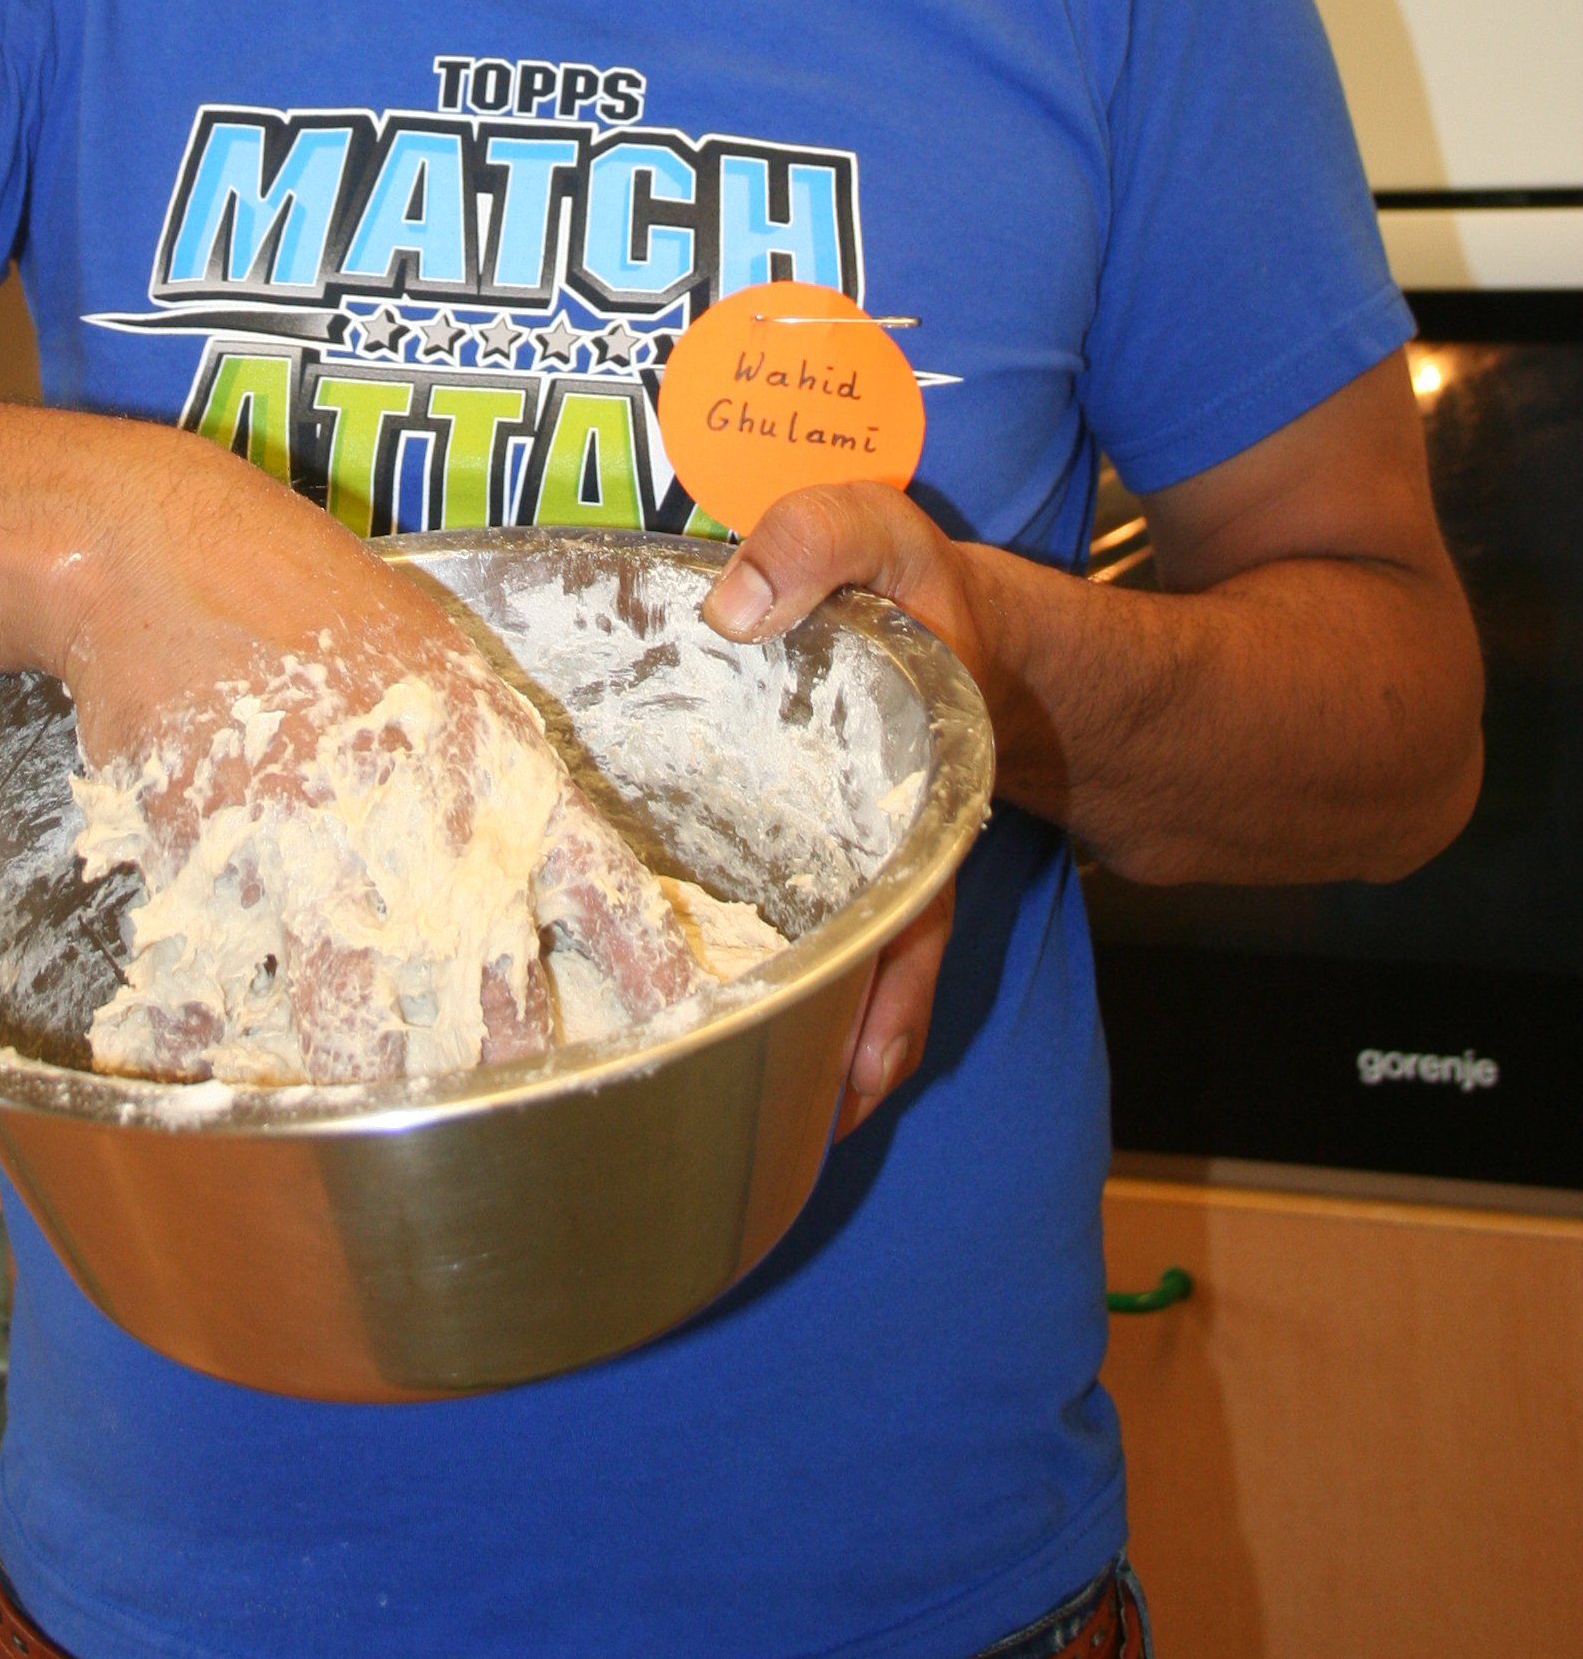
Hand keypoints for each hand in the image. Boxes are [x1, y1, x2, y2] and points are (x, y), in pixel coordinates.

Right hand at [58, 431, 693, 1079]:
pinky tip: (221, 1072)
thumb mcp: (439, 665)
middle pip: (493, 991)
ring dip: (372, 1081)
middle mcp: (424, 826)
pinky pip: (233, 993)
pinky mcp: (226, 874)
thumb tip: (532, 852)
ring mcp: (323, 860)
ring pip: (361, 1026)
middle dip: (508, 1066)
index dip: (646, 973)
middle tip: (518, 1117)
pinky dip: (218, 1043)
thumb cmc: (316, 601)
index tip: (678, 1031)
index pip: (605, 893)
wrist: (180, 562)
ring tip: (379, 1123)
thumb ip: (487, 766)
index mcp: (497, 766)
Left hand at [701, 480, 988, 1133]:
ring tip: (769, 1126)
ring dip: (817, 1038)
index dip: (890, 983)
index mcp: (920, 784)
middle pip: (886, 962)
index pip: (914, 898)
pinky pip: (808, 929)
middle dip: (854, 1045)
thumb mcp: (875, 529)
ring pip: (848, 962)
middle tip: (808, 1129)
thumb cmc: (904, 574)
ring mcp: (860, 854)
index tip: (865, 1064)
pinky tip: (726, 1039)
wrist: (932, 595)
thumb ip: (817, 540)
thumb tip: (734, 609)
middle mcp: (900, 840)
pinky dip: (786, 988)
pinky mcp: (811, 850)